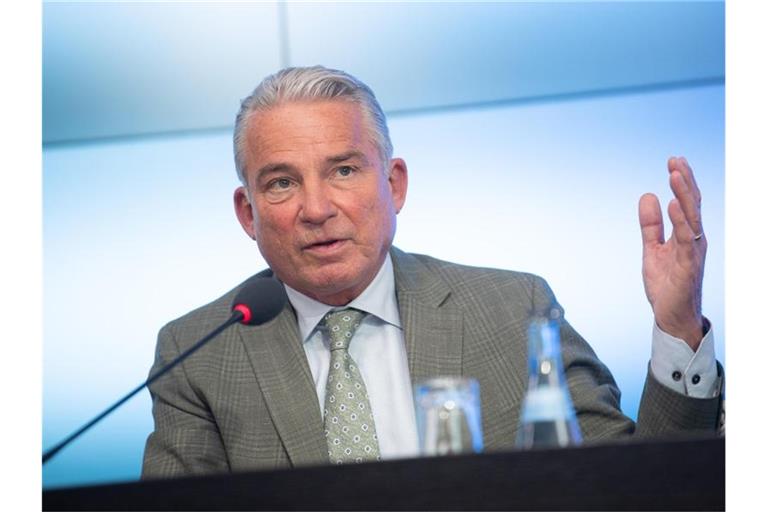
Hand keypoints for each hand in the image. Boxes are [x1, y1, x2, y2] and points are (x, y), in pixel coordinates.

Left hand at [638, 156, 706, 350]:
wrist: (671, 317)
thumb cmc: (666, 285)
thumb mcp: (652, 249)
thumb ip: (650, 225)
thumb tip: (648, 196)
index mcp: (686, 235)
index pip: (687, 203)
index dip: (682, 181)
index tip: (674, 160)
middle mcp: (693, 240)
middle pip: (692, 205)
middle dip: (684, 181)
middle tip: (675, 159)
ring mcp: (692, 252)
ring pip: (691, 217)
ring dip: (684, 194)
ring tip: (675, 174)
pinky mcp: (687, 266)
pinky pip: (686, 240)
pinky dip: (681, 221)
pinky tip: (675, 205)